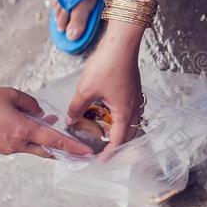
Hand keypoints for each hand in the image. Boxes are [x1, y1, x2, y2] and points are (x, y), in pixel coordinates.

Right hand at [0, 87, 91, 156]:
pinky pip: (23, 144)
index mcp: (23, 131)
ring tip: (57, 131)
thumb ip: (30, 103)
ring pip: (35, 147)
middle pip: (48, 150)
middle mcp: (17, 143)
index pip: (55, 141)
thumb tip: (40, 111)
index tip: (86, 152)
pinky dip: (33, 137)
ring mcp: (8, 148)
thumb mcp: (10, 95)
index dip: (73, 147)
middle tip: (80, 152)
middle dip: (65, 151)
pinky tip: (35, 126)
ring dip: (47, 141)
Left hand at [67, 20, 144, 156]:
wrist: (122, 44)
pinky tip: (110, 114)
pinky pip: (131, 111)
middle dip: (117, 145)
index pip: (119, 141)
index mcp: (124, 112)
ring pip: (132, 122)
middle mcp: (134, 108)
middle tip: (102, 151)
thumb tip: (70, 121)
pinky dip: (122, 118)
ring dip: (120, 131)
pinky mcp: (134, 89)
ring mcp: (136, 98)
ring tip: (106, 135)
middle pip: (129, 134)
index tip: (99, 161)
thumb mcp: (86, 90)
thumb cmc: (107, 65)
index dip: (109, 154)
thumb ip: (77, 108)